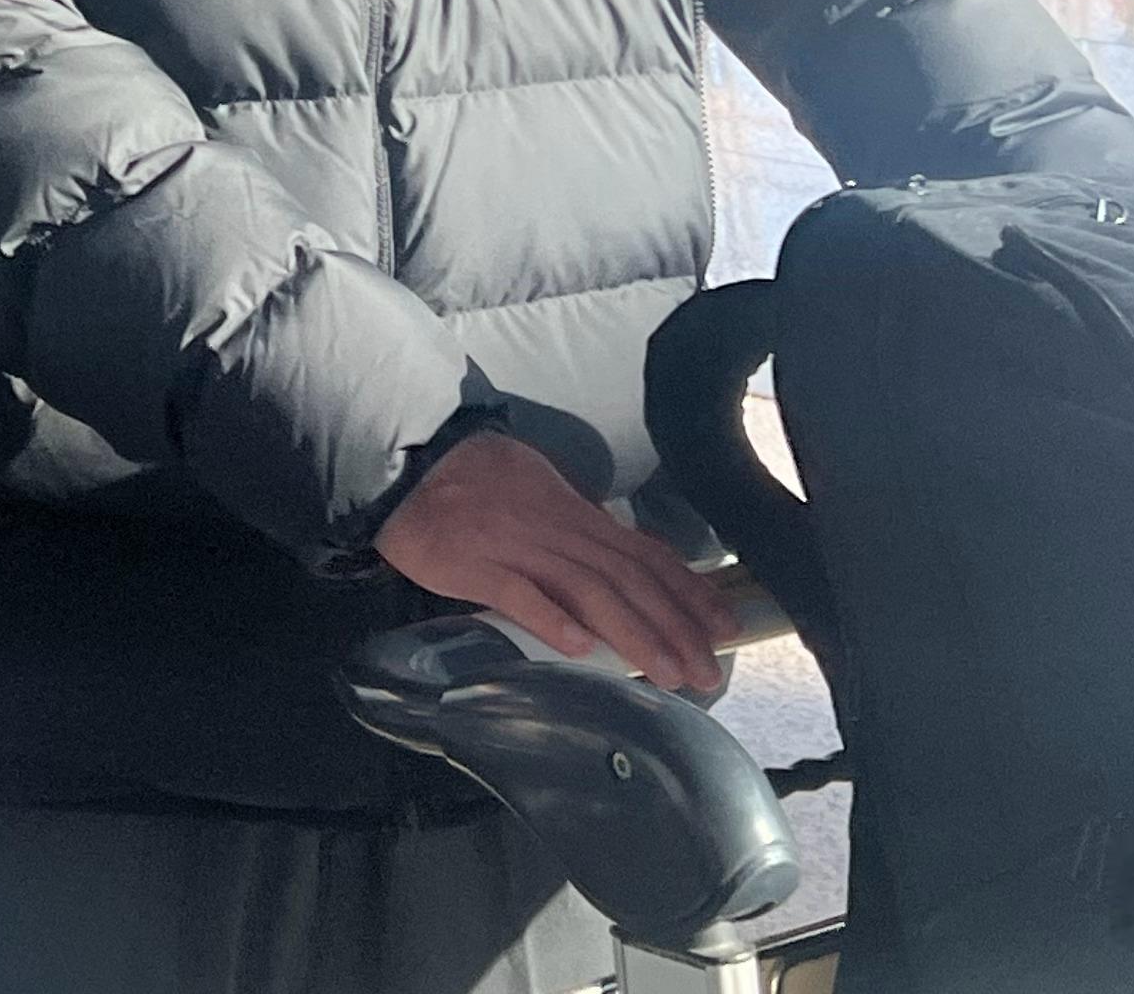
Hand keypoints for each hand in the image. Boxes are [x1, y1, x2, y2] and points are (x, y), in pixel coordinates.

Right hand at [375, 431, 727, 695]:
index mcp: (573, 511)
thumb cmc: (471, 477)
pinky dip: (553, 621)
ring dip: (634, 633)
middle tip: (708, 671)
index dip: (688, 591)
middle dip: (675, 625)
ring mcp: (516, 545)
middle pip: (627, 578)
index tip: (725, 626)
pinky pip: (518, 594)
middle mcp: (556, 528)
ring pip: (587, 590)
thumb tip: (616, 558)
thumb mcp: (537, 489)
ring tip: (667, 672)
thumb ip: (574, 526)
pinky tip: (582, 650)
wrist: (408, 461)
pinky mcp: (474, 564)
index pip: (644, 553)